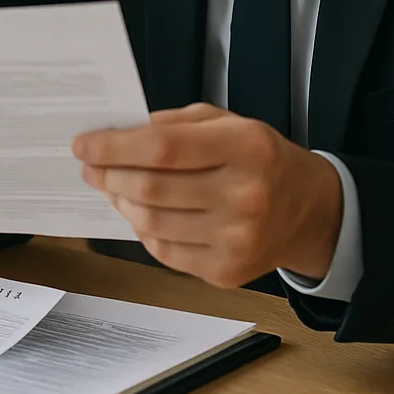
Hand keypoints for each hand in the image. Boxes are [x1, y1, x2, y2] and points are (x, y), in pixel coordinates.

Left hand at [73, 103, 342, 288]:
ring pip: (151, 222)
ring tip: (112, 186)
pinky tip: (140, 210)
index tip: (83, 144)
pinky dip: (142, 229)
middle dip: (108, 175)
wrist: (310, 212)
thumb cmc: (258, 157)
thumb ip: (173, 123)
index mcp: (245, 146)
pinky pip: (164, 250)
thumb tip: (117, 135)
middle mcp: (245, 195)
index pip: (162, 147)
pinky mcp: (227, 272)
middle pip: (150, 187)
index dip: (114, 147)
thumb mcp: (225, 121)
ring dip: (120, 201)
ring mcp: (237, 239)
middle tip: (89, 166)